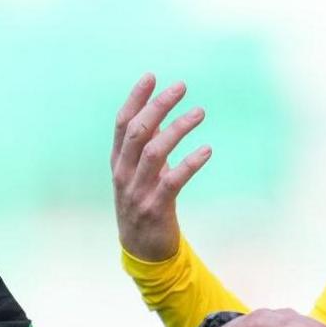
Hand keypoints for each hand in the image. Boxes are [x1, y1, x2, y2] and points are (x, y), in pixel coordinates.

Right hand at [111, 74, 210, 260]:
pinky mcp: (155, 208)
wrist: (143, 250)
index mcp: (118, 161)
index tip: (151, 76)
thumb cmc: (144, 202)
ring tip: (200, 112)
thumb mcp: (140, 172)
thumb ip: (147, 145)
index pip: (122, 123)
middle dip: (158, 106)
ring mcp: (137, 191)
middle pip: (138, 132)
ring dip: (177, 129)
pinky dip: (190, 163)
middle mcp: (123, 173)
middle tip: (181, 87)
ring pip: (154, 152)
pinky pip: (172, 181)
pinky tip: (206, 150)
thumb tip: (158, 115)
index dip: (135, 98)